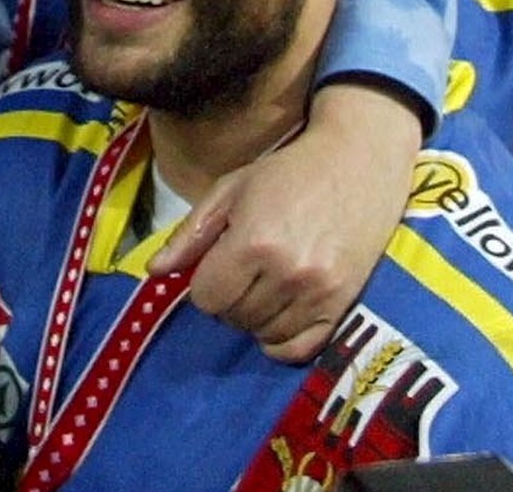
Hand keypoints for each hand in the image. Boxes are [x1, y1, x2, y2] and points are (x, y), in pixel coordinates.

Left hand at [148, 82, 420, 361]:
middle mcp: (287, 273)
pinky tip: (279, 316)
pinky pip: (299, 349)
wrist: (358, 163)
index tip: (218, 264)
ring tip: (263, 286)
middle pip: (234, 318)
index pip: (206, 298)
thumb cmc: (287, 173)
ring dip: (254, 317)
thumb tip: (154, 272)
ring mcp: (318, 292)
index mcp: (253, 242)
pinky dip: (281, 341)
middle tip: (242, 272)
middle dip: (229, 299)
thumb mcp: (230, 190)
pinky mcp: (343, 304)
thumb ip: (190, 234)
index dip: (205, 283)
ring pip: (264, 334)